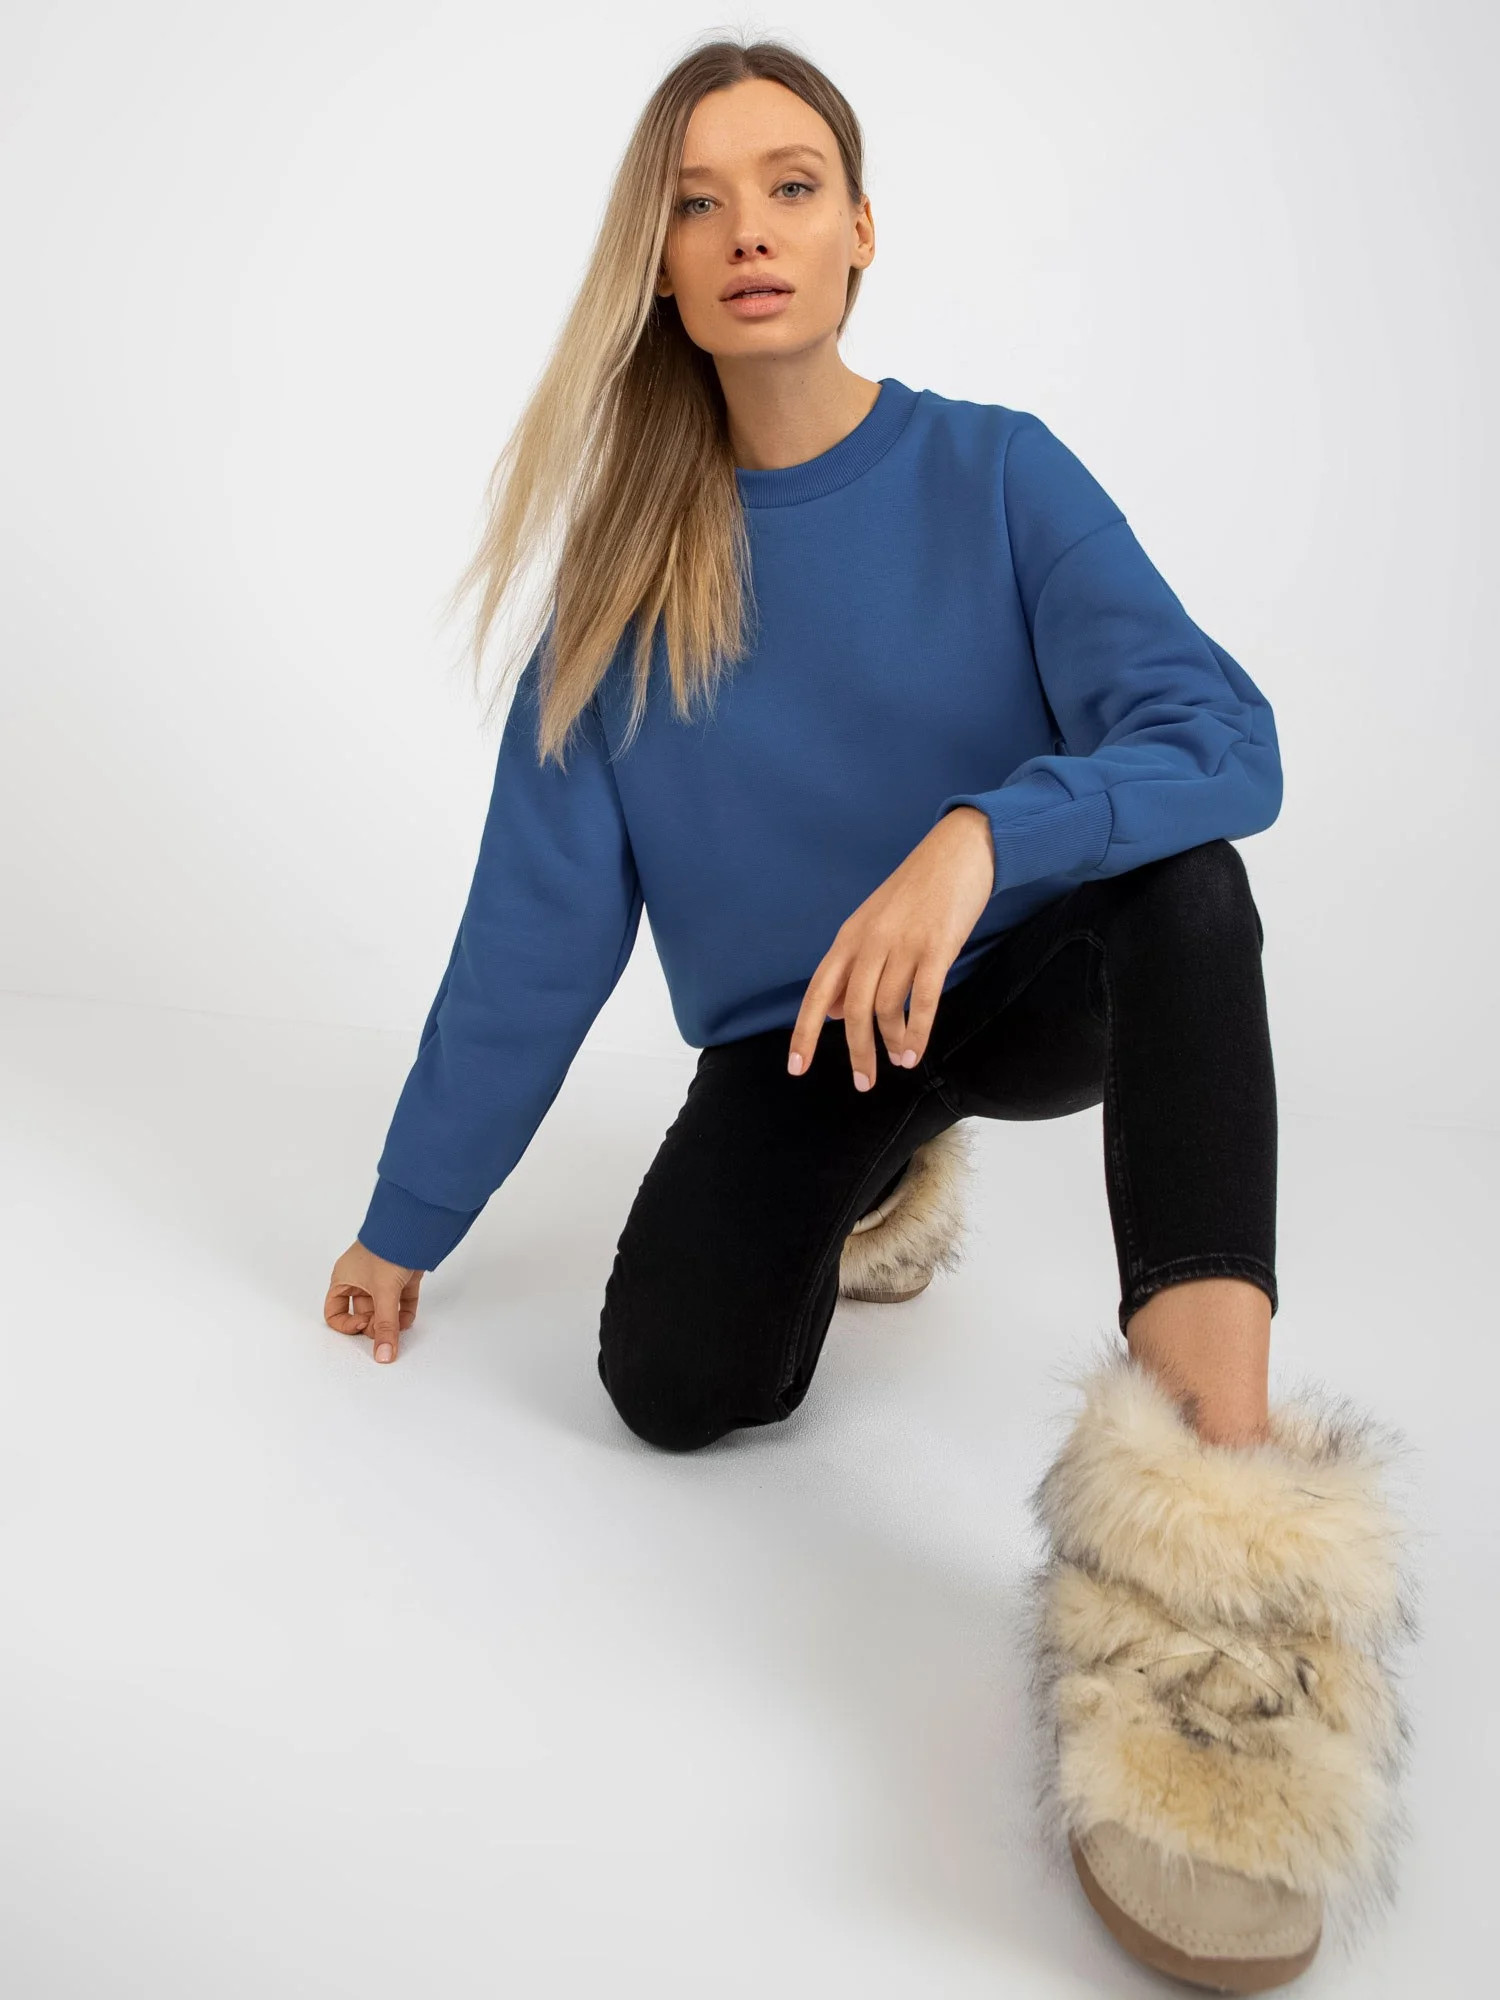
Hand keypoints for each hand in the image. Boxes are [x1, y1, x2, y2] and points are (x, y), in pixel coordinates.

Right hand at [324, 1242, 423, 1362]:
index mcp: (344, 1279)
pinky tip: (408, 1318)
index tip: (362, 1326)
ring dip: (391, 1321)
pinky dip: (405, 1311)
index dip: (346, 1325)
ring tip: (400, 1326)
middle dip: (372, 1325)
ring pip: (383, 1308)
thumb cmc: (386, 1249)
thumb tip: (384, 1355)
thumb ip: (385, 1327)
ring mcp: (382, 1277)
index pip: (334, 1312)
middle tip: (384, 1328)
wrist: (414, 1226)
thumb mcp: (383, 1293)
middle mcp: (360, 1279)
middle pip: (361, 1313)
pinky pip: (401, 1301)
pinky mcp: (402, 1275)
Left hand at [787, 805, 994, 1088]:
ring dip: (892, 1043)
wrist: (958, 851)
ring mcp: (903, 944)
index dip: (804, 1032)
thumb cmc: (917, 891)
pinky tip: (916, 1051)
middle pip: (854, 1009)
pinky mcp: (937, 947)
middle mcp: (870, 942)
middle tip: (863, 1083)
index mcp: (849, 938)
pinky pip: (922, 1000)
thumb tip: (836, 1013)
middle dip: (857, 1052)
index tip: (796, 1068)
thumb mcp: (873, 925)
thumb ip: (853, 968)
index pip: (818, 992)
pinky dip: (917, 1032)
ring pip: (887, 1008)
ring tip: (900, 1062)